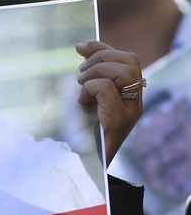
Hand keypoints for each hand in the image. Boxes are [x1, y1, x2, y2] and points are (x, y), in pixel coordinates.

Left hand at [76, 41, 142, 164]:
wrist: (84, 167)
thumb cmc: (81, 136)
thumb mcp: (85, 101)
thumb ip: (88, 79)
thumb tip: (81, 48)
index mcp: (129, 96)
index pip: (127, 60)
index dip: (103, 48)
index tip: (80, 47)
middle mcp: (135, 102)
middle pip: (130, 60)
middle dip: (101, 57)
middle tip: (79, 72)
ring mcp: (129, 112)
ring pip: (123, 71)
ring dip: (96, 71)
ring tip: (80, 85)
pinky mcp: (118, 121)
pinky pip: (107, 89)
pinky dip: (90, 88)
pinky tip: (81, 103)